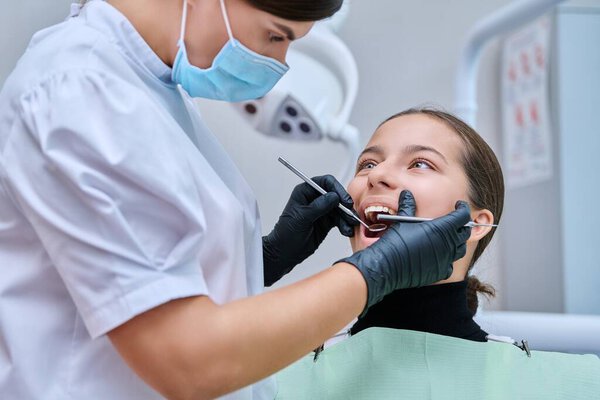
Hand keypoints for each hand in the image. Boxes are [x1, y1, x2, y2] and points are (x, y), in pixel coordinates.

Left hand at [263, 175, 358, 285]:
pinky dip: (345, 225)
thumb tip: (333, 197)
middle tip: (350, 215)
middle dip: (345, 205)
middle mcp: (315, 199)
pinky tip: (346, 231)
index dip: (337, 189)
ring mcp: (322, 210)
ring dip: (347, 217)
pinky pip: (340, 220)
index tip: (344, 200)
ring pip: (340, 208)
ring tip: (349, 227)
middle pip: (336, 195)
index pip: (325, 182)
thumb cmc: (285, 234)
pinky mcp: (326, 222)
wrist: (284, 253)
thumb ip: (318, 206)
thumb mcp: (301, 218)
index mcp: (305, 192)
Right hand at [337, 190, 470, 315]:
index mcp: (441, 228)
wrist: (387, 265)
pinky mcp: (440, 271)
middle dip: (462, 225)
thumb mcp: (402, 220)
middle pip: (465, 232)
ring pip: (460, 249)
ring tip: (449, 238)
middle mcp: (447, 244)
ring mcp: (445, 259)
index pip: (462, 216)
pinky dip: (448, 259)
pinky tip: (439, 256)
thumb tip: (407, 194)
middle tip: (455, 222)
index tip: (459, 205)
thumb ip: (408, 205)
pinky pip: (450, 264)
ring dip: (457, 242)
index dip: (462, 208)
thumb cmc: (395, 242)